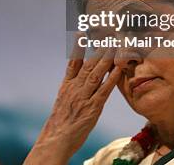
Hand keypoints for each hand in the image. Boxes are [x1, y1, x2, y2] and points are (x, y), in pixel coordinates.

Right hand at [24, 40, 120, 163]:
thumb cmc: (60, 124)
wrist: (55, 139)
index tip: (81, 33)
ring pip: (96, 73)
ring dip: (106, 58)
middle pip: (87, 64)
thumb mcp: (62, 102)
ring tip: (114, 46)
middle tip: (106, 36)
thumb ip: (70, 89)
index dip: (78, 47)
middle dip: (98, 49)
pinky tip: (118, 68)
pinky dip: (111, 78)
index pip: (73, 62)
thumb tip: (75, 79)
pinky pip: (104, 90)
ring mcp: (83, 97)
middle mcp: (74, 88)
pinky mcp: (92, 108)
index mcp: (66, 86)